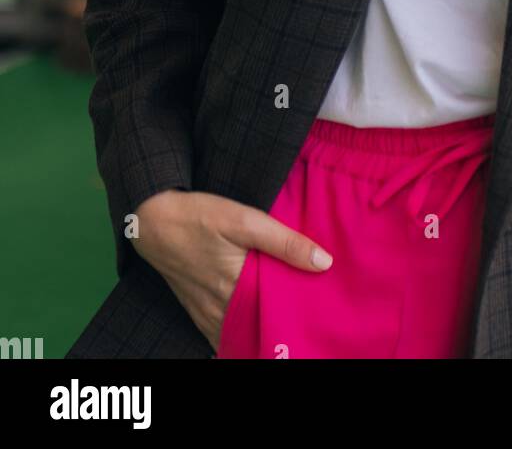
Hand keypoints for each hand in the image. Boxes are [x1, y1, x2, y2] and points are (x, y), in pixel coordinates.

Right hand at [132, 189, 333, 352]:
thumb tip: (324, 263)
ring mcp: (206, 312)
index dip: (297, 313)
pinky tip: (252, 316)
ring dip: (259, 326)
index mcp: (237, 289)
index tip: (317, 306)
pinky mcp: (196, 308)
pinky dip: (238, 328)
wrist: (151, 220)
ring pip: (240, 332)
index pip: (277, 315)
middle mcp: (221, 309)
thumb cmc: (198, 216)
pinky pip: (221, 331)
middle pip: (259, 326)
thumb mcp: (245, 220)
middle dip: (280, 322)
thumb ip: (284, 242)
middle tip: (306, 311)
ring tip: (284, 314)